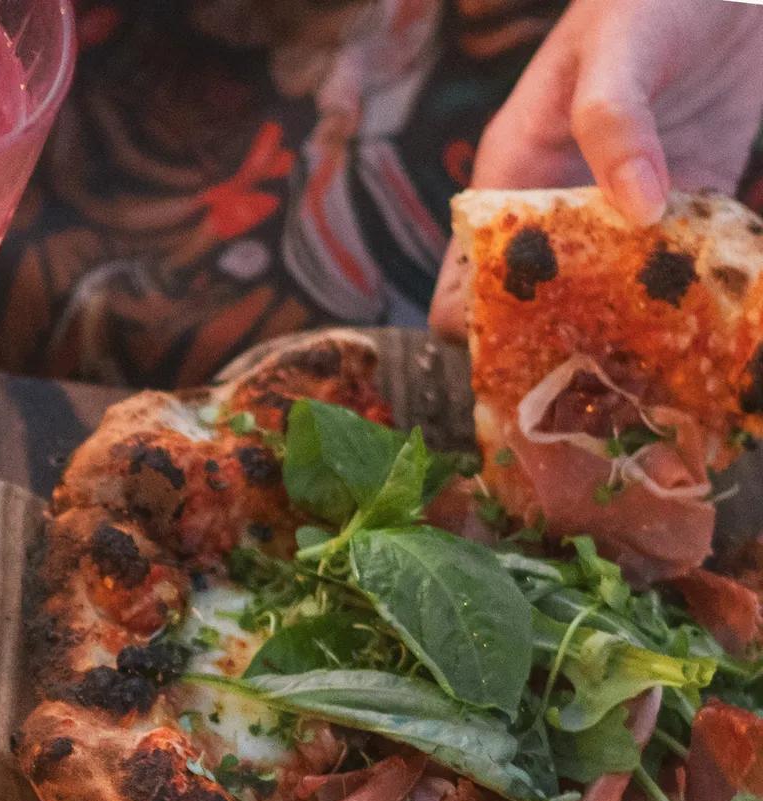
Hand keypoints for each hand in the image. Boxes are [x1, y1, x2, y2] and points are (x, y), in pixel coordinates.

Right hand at [430, 0, 762, 333]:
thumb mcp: (616, 47)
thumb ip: (614, 124)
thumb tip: (636, 213)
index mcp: (515, 176)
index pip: (467, 278)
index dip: (481, 325)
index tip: (516, 357)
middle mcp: (560, 207)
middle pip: (537, 305)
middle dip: (558, 344)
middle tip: (591, 379)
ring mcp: (620, 212)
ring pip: (608, 299)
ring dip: (629, 331)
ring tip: (653, 364)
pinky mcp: (683, 207)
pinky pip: (677, 270)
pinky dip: (690, 296)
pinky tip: (705, 321)